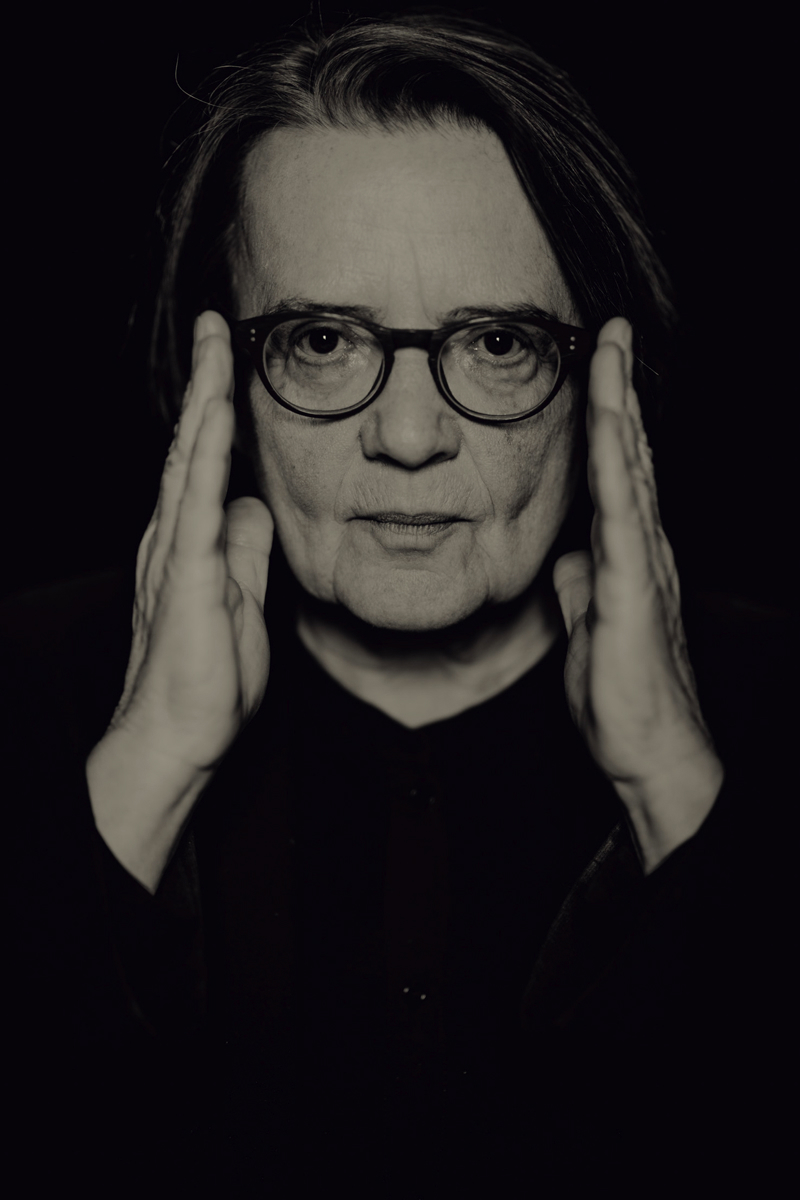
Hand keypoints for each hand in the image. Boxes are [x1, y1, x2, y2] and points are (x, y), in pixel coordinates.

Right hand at [87, 310, 272, 888]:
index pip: (206, 461)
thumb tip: (255, 504)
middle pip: (193, 445)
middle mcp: (177, 534)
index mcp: (192, 539)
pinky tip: (218, 414)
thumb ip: (246, 547)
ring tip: (216, 344)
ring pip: (191, 459)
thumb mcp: (242, 596)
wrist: (182, 732)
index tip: (232, 361)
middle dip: (207, 382)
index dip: (218, 409)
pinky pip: (197, 502)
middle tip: (217, 325)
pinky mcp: (186, 573)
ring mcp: (178, 550)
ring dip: (206, 399)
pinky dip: (208, 454)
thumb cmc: (208, 673)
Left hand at [553, 318, 722, 872]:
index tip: (595, 364)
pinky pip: (621, 514)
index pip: (615, 469)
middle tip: (608, 330)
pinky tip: (608, 428)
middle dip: (616, 388)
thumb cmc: (622, 689)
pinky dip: (615, 464)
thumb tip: (567, 557)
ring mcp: (641, 561)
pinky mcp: (634, 586)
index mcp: (627, 551)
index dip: (606, 415)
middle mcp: (642, 544)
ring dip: (617, 407)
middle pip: (627, 452)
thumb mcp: (587, 624)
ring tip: (610, 352)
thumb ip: (581, 584)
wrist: (647, 746)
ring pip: (628, 469)